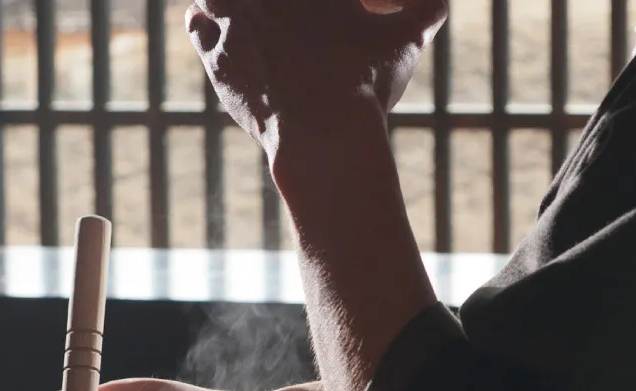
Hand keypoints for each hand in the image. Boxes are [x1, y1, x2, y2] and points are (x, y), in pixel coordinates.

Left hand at [185, 0, 445, 158]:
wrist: (324, 133)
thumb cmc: (367, 87)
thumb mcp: (406, 43)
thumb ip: (426, 11)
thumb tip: (440, 4)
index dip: (301, 3)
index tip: (304, 11)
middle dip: (260, 2)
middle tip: (270, 11)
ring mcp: (236, 16)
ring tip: (235, 10)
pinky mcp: (216, 52)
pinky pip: (196, 19)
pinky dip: (204, 20)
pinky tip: (215, 27)